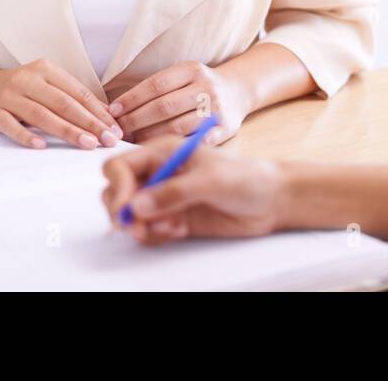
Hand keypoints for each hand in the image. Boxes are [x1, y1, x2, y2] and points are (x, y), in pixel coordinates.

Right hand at [0, 60, 121, 149]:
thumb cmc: (19, 90)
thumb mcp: (45, 86)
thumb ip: (71, 98)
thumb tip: (107, 117)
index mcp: (45, 69)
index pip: (77, 92)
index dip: (98, 111)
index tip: (115, 129)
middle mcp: (27, 79)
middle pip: (63, 103)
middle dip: (89, 122)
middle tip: (108, 139)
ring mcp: (8, 94)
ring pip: (41, 114)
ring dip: (66, 130)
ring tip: (87, 144)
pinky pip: (10, 124)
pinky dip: (26, 135)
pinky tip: (41, 145)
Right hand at [101, 137, 285, 243]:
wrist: (270, 200)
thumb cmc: (246, 177)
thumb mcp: (210, 180)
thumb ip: (173, 192)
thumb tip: (137, 206)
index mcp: (162, 152)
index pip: (121, 165)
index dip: (118, 186)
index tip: (128, 207)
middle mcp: (158, 173)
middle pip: (117, 192)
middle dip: (121, 211)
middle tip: (136, 227)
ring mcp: (164, 197)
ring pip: (130, 215)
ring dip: (139, 226)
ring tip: (168, 227)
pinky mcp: (172, 218)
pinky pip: (147, 231)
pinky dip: (155, 235)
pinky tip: (177, 230)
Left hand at [109, 61, 251, 144]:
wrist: (239, 90)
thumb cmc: (200, 86)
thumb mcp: (183, 75)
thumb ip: (158, 89)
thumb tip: (117, 108)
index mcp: (191, 70)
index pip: (155, 84)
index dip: (132, 98)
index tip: (113, 111)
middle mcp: (205, 87)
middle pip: (164, 106)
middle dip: (136, 120)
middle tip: (117, 131)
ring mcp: (216, 109)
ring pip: (177, 127)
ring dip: (150, 137)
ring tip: (132, 143)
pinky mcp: (225, 129)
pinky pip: (195, 142)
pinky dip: (176, 148)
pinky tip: (160, 153)